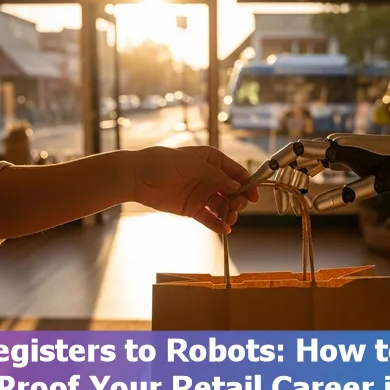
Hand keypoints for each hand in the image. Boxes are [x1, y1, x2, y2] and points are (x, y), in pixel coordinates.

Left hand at [131, 146, 259, 232]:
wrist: (136, 178)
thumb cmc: (160, 162)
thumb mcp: (190, 164)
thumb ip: (214, 175)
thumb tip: (236, 186)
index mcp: (212, 161)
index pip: (236, 173)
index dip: (247, 183)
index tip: (254, 196)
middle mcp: (210, 177)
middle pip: (233, 192)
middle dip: (238, 201)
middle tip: (235, 208)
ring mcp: (202, 194)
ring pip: (223, 206)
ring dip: (229, 213)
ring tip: (229, 220)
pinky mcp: (193, 209)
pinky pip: (210, 217)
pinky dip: (218, 224)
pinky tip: (224, 229)